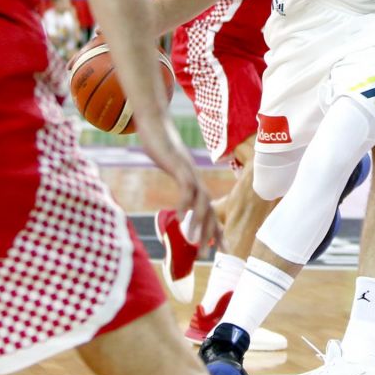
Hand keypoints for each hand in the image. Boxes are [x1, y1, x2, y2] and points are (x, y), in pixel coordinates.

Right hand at [140, 116, 222, 249]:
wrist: (155, 120)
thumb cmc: (159, 143)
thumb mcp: (169, 165)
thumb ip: (174, 178)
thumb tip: (173, 192)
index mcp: (193, 181)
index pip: (210, 208)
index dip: (216, 228)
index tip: (220, 248)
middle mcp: (195, 178)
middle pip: (210, 209)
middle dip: (211, 233)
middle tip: (209, 255)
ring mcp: (188, 171)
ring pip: (201, 201)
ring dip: (200, 223)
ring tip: (196, 242)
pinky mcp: (177, 164)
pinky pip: (185, 187)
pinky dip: (185, 203)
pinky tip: (181, 217)